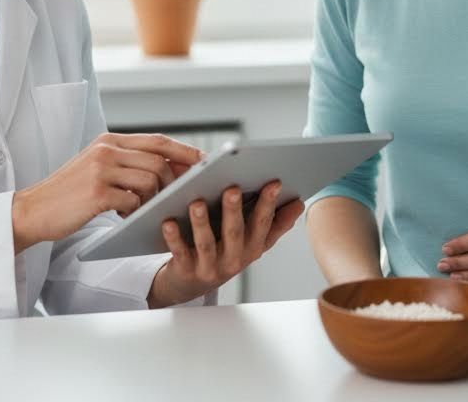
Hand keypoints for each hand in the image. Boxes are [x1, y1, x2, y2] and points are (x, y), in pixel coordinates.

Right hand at [12, 133, 201, 252]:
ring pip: (150, 181)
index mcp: (109, 141)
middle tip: (178, 197)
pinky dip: (135, 213)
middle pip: (159, 161)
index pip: (158, 140)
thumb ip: (127, 163)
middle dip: (174, 181)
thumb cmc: (70, 194)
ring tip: (143, 210)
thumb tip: (170, 170)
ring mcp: (101, 169)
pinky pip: (133, 202)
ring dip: (153, 200)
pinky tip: (126, 218)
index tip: (206, 162)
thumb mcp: (97, 168)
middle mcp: (106, 149)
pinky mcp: (97, 192)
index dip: (185, 152)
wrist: (32, 211)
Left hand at [147, 181, 304, 307]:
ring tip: (197, 202)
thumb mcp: (253, 242)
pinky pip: (180, 253)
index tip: (274, 182)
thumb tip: (299, 203)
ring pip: (206, 243)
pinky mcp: (186, 270)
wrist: (191, 284)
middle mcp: (233, 259)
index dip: (269, 204)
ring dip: (201, 222)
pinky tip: (168, 221)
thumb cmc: (225, 253)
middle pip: (234, 232)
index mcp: (251, 248)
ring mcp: (209, 266)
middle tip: (232, 188)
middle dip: (234, 210)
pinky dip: (174, 238)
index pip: (262, 224)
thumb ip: (276, 223)